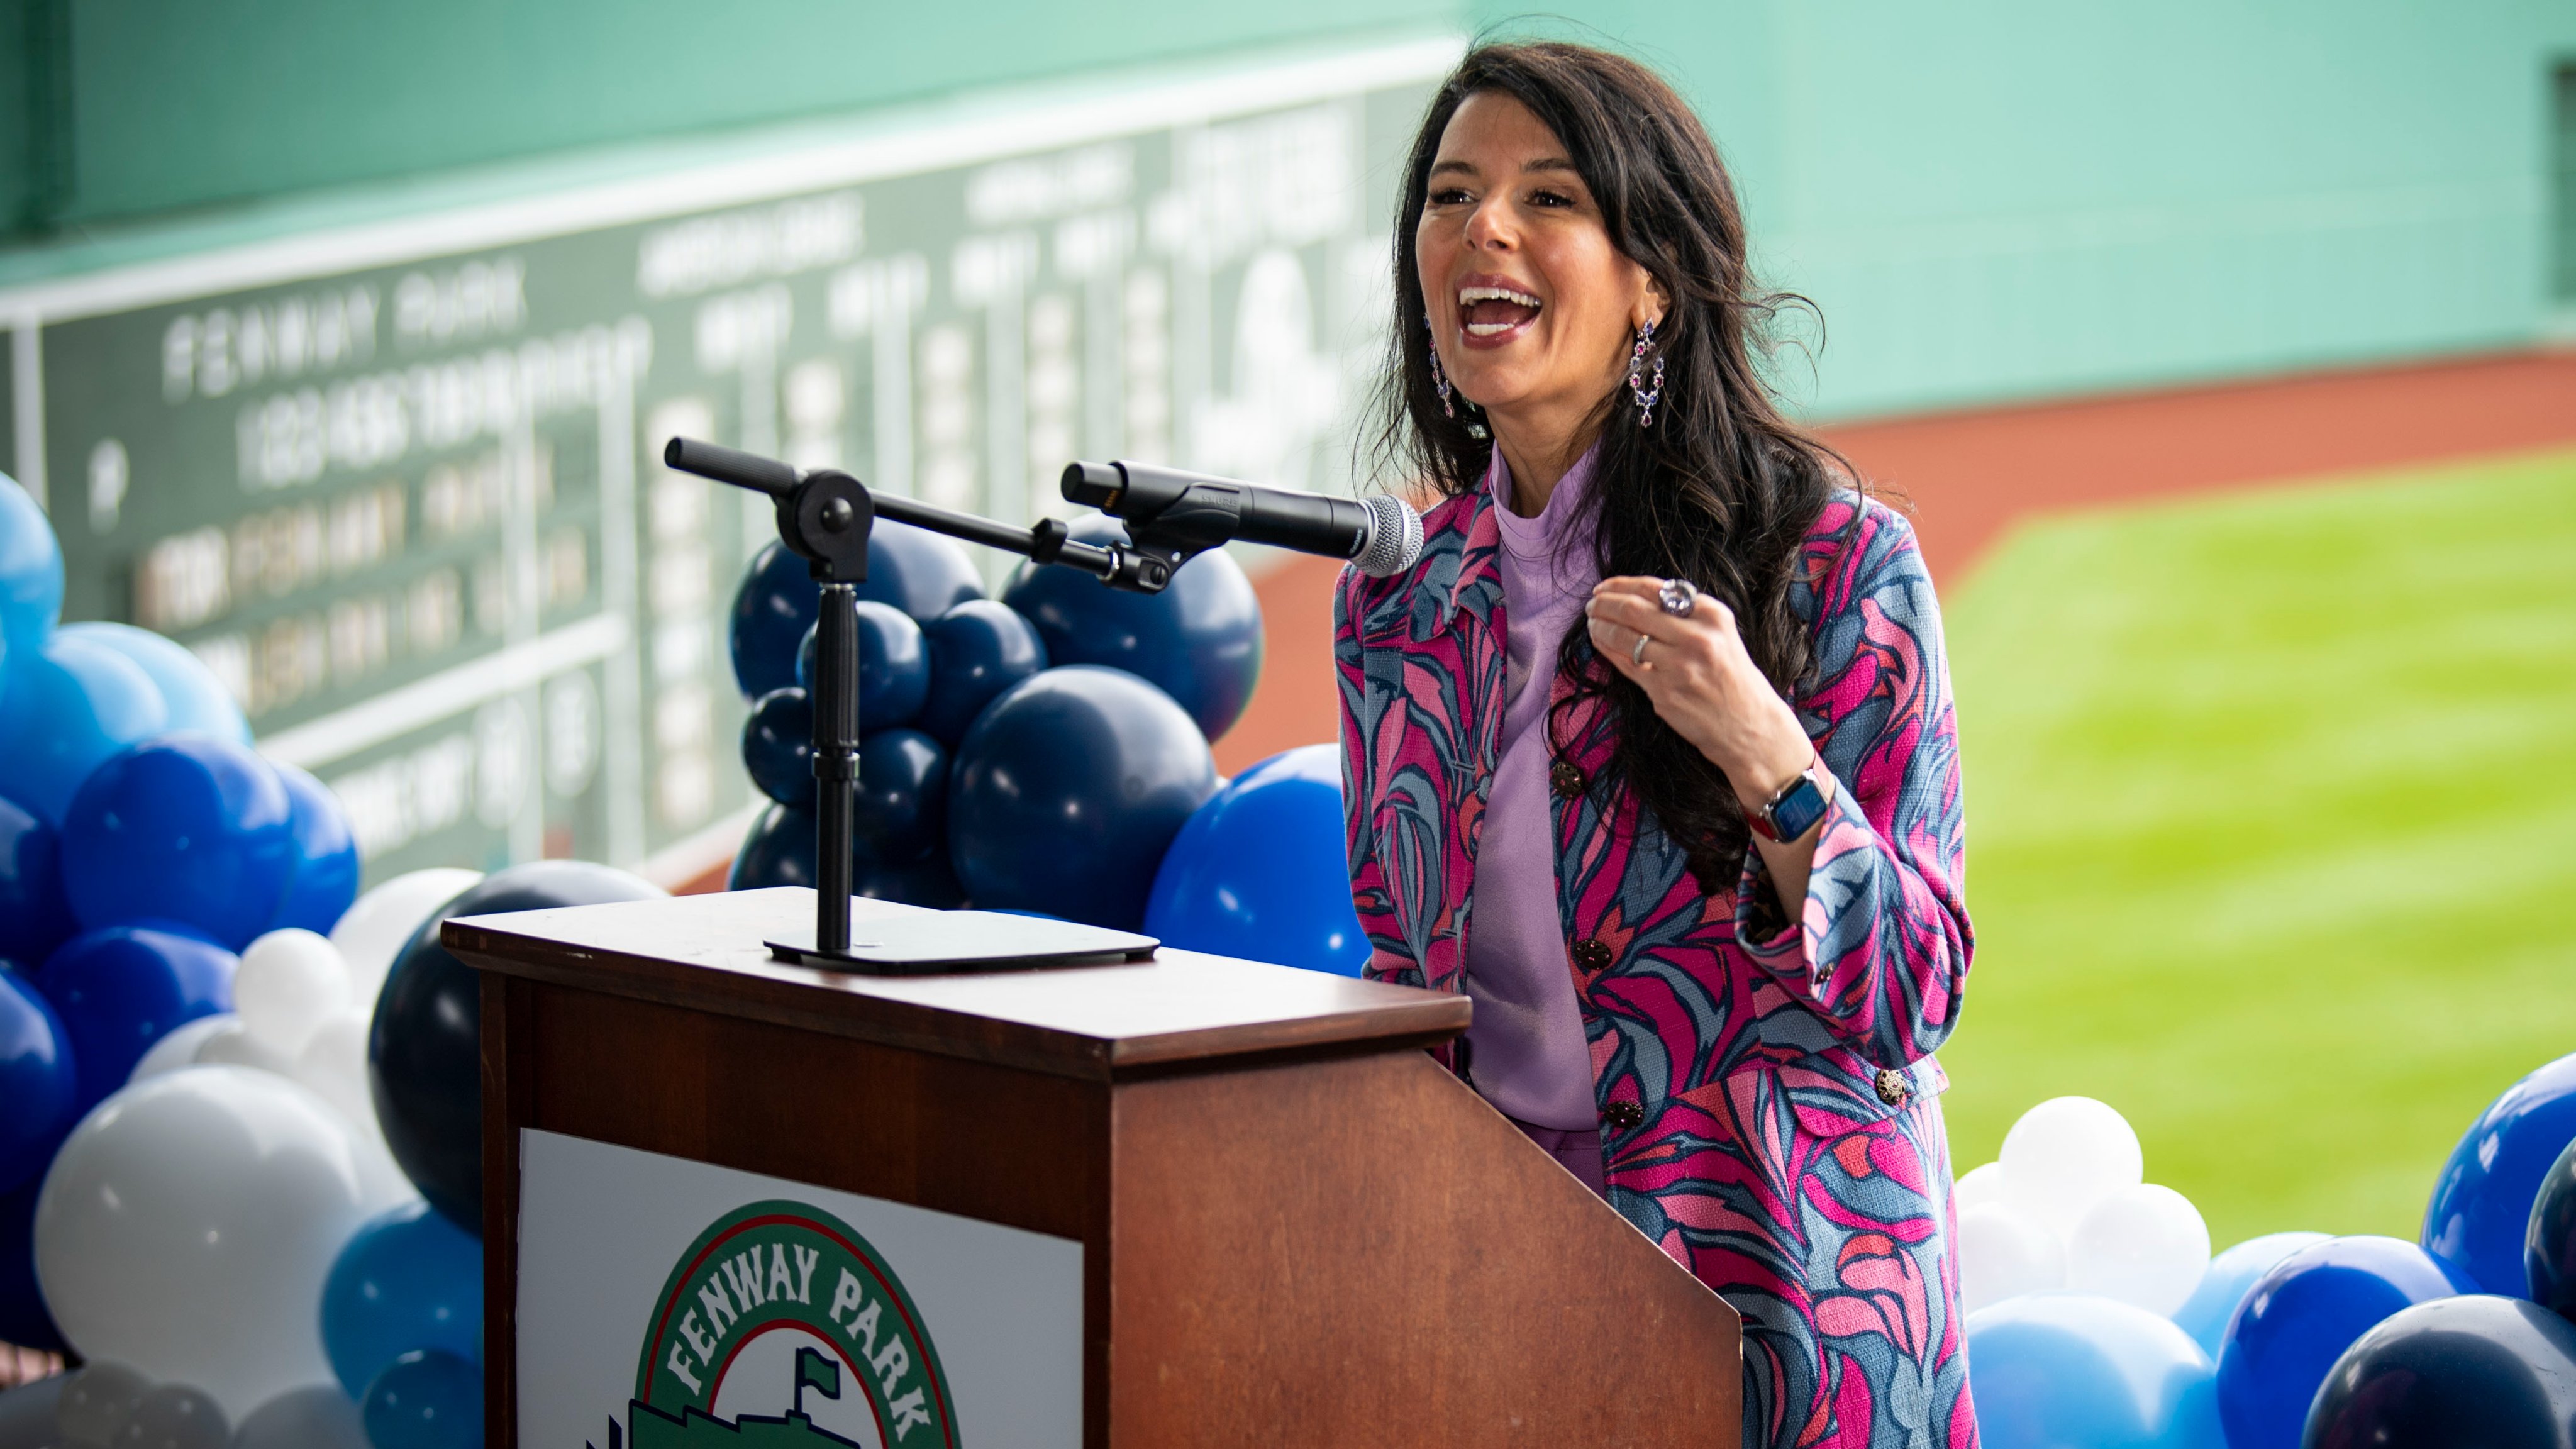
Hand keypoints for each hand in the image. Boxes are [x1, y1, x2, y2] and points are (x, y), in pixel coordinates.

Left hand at [1583, 577, 1814, 811]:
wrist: (1749, 725)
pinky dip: (1607, 650)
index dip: (1622, 585)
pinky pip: (1626, 665)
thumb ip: (1686, 614)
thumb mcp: (1721, 634)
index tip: (1604, 587)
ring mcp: (1679, 666)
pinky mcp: (1664, 692)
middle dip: (1605, 604)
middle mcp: (1697, 637)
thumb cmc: (1731, 677)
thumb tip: (1638, 596)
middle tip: (1591, 604)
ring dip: (1600, 626)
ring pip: (1625, 637)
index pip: (1656, 589)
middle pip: (1635, 610)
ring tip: (1592, 621)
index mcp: (1712, 615)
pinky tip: (1599, 642)